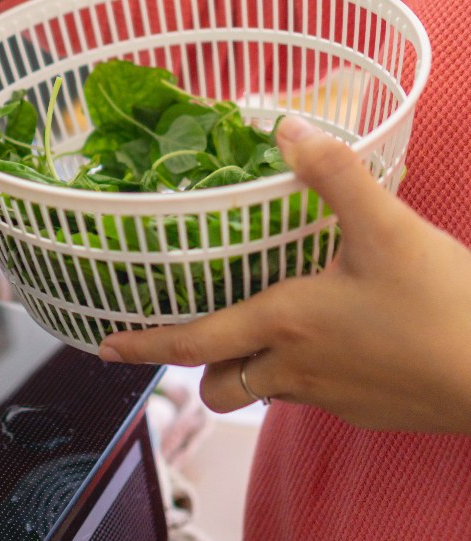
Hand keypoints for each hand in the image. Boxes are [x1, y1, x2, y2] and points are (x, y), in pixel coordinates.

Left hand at [98, 116, 470, 433]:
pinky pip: (315, 399)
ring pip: (265, 394)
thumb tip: (285, 126)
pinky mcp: (367, 414)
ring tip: (268, 334)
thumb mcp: (387, 228)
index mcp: (282, 323)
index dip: (143, 345)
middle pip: (219, 386)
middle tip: (201, 337)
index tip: (104, 347)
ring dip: (252, 372)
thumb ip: (334, 175)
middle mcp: (293, 370)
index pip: (191, 343)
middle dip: (201, 369)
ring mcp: (331, 400)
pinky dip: (306, 377)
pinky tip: (339, 344)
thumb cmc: (442, 306)